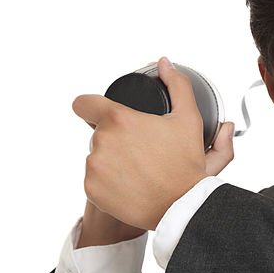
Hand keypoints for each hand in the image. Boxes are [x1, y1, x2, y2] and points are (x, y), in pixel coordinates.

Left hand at [72, 57, 234, 230]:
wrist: (182, 208)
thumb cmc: (187, 166)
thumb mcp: (190, 120)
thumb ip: (178, 86)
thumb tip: (164, 64)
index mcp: (119, 119)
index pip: (83, 104)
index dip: (90, 107)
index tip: (98, 115)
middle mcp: (101, 141)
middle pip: (98, 135)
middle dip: (115, 140)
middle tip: (140, 152)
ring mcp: (94, 167)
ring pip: (96, 158)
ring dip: (111, 162)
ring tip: (138, 172)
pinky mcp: (92, 190)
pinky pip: (95, 182)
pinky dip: (108, 185)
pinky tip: (130, 187)